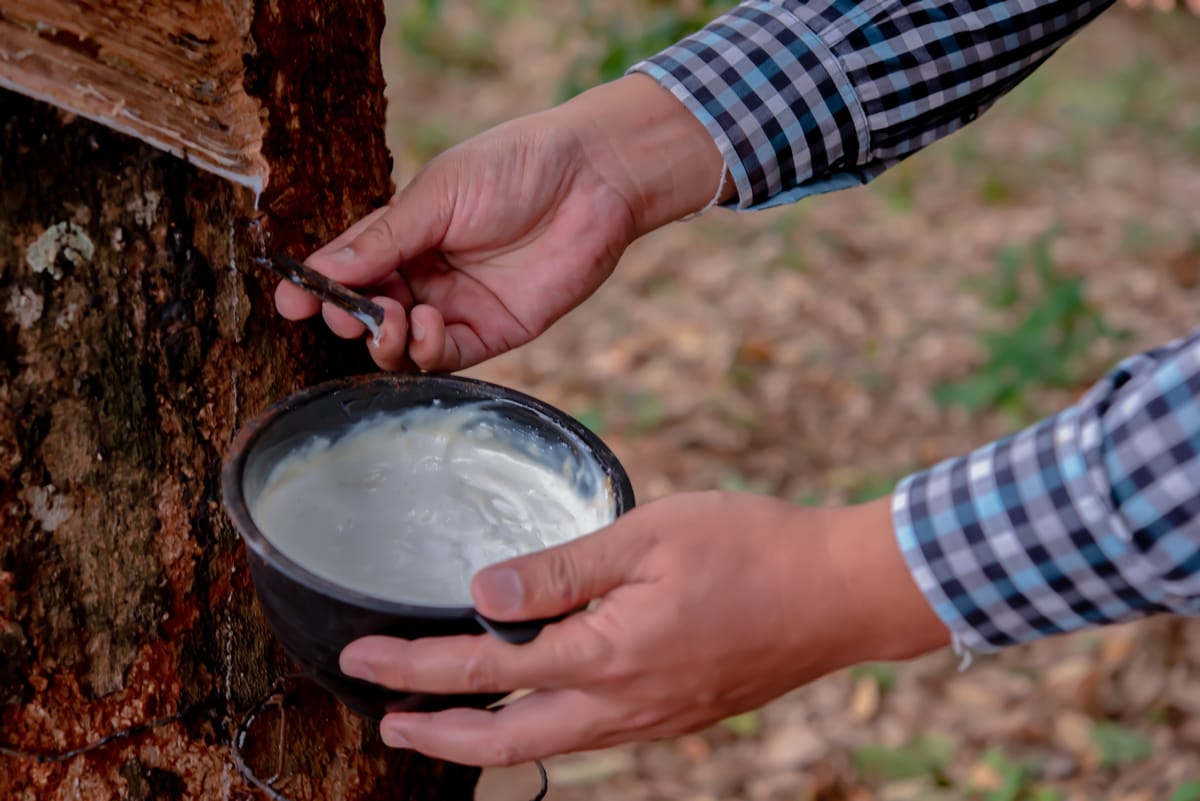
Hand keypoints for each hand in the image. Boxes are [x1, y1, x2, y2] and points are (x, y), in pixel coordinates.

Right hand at [275, 75, 730, 370]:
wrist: (593, 179)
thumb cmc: (516, 167)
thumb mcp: (438, 195)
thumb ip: (383, 239)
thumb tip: (322, 270)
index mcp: (405, 233)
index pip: (348, 268)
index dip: (317, 288)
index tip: (290, 301)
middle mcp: (425, 274)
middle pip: (368, 313)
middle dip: (348, 319)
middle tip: (348, 313)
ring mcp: (457, 305)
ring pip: (401, 345)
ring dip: (385, 341)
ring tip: (393, 320)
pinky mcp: (493, 331)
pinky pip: (445, 357)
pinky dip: (427, 351)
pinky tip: (430, 324)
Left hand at [339, 492, 948, 765]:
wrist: (840, 593)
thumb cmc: (751, 549)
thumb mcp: (648, 536)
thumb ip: (560, 570)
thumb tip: (482, 591)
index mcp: (608, 656)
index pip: (485, 668)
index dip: (414, 665)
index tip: (360, 657)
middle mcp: (623, 706)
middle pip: (504, 742)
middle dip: (435, 733)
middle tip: (385, 717)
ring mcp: (652, 720)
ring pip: (546, 745)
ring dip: (484, 736)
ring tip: (441, 718)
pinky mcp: (676, 716)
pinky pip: (588, 735)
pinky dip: (539, 728)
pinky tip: (533, 702)